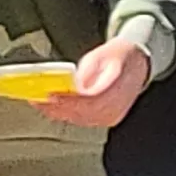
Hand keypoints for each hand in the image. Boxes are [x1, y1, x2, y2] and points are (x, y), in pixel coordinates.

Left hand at [37, 33, 152, 128]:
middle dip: (57, 108)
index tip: (51, 96)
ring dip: (58, 112)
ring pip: (81, 119)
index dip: (69, 101)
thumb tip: (69, 85)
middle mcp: (117, 105)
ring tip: (40, 103)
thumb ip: (84, 72)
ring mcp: (113, 115)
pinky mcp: (106, 119)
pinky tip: (51, 108)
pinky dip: (66, 114)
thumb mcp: (99, 56)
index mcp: (118, 86)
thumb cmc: (119, 56)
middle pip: (83, 113)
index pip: (91, 100)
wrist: (137, 64)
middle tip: (37, 100)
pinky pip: (83, 119)